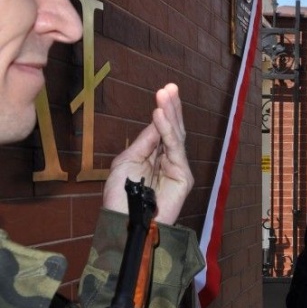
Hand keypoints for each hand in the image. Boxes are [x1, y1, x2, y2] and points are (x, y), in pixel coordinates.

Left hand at [103, 84, 192, 224]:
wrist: (124, 220)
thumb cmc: (121, 195)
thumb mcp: (127, 161)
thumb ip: (145, 142)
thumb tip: (157, 119)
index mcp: (155, 156)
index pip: (163, 130)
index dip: (164, 110)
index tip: (164, 91)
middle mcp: (168, 160)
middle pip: (174, 129)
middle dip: (173, 107)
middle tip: (171, 87)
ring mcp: (178, 168)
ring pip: (177, 136)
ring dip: (171, 113)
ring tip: (166, 94)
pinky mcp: (183, 176)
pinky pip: (175, 149)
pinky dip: (167, 131)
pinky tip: (160, 115)